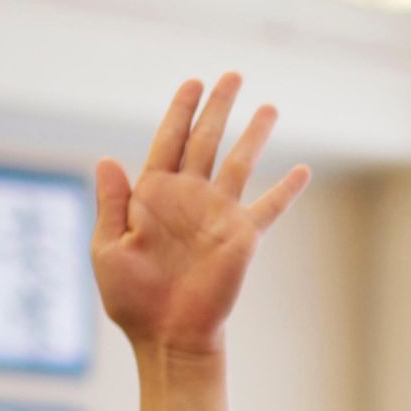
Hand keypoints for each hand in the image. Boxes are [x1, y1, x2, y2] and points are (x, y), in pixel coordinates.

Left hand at [90, 73, 312, 366]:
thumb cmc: (133, 299)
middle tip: (232, 75)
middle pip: (207, 139)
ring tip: (269, 107)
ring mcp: (218, 214)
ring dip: (254, 134)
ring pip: (240, 162)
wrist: (168, 335)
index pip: (169, 139)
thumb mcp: (107, 248)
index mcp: (154, 195)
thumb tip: (108, 159)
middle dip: (219, 107)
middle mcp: (189, 197)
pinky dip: (286, 189)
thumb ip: (111, 204)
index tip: (194, 82)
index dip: (181, 110)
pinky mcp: (242, 236)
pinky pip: (268, 207)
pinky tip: (302, 171)